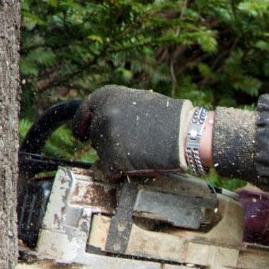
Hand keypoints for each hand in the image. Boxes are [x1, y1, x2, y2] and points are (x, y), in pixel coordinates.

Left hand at [81, 85, 198, 174]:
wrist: (186, 133)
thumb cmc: (169, 117)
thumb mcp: (138, 100)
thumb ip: (116, 108)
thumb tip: (99, 119)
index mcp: (106, 95)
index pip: (83, 112)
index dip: (82, 125)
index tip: (81, 134)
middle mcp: (102, 114)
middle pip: (94, 137)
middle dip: (108, 143)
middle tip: (131, 145)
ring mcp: (106, 137)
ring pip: (102, 155)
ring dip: (117, 157)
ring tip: (141, 151)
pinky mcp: (113, 159)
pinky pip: (110, 171)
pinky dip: (121, 172)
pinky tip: (139, 164)